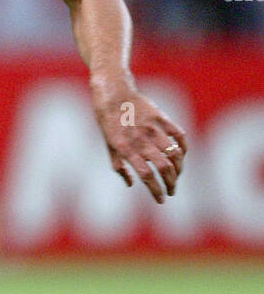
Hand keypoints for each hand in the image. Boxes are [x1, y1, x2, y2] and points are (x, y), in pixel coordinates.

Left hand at [92, 79, 186, 203]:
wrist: (114, 94)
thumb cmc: (109, 124)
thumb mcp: (109, 147)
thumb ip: (119, 167)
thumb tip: (131, 184)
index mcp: (126, 149)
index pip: (146, 175)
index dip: (156, 190)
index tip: (161, 199)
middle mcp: (141, 140)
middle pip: (164, 167)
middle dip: (171, 183)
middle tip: (171, 190)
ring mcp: (153, 128)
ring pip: (175, 154)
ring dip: (179, 169)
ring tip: (176, 176)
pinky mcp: (162, 118)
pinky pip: (179, 136)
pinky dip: (184, 148)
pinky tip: (181, 156)